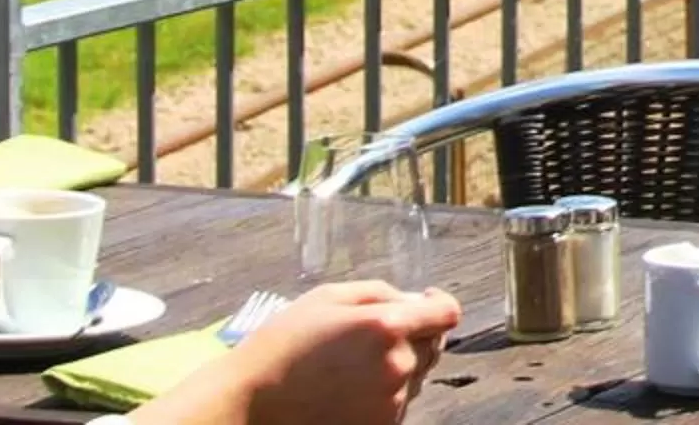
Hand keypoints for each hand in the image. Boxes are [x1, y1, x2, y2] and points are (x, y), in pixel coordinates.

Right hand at [147, 282, 460, 424]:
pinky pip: (399, 403)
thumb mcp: (328, 298)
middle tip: (372, 335)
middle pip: (434, 345)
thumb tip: (416, 299)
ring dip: (398, 366)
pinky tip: (348, 389)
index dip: (439, 303)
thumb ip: (381, 293)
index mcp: (387, 326)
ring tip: (352, 365)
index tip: (426, 301)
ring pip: (416, 376)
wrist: (251, 405)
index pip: (447, 313)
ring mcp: (390, 403)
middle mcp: (397, 366)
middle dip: (415, 334)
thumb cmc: (284, 344)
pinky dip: (384, 393)